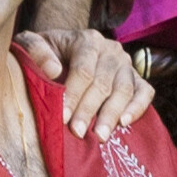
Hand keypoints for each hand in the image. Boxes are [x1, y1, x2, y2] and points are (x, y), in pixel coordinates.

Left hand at [17, 27, 152, 140]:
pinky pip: (145, 92)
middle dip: (89, 110)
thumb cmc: (44, 53)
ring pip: (124, 89)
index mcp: (87, 40)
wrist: (61, 51)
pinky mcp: (136, 78)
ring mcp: (126, 64)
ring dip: (112, 114)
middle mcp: (110, 50)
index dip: (74, 95)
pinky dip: (138, 107)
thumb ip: (35, 51)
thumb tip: (54, 70)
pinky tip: (125, 123)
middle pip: (103, 83)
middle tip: (78, 132)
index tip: (63, 117)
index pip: (84, 70)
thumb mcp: (30, 45)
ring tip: (100, 136)